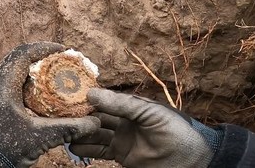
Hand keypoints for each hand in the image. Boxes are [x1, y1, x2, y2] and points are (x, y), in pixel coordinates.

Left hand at [0, 42, 99, 166]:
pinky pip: (11, 92)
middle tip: (63, 68)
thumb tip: (93, 123)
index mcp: (3, 83)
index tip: (64, 51)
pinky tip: (41, 106)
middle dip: (43, 64)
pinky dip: (28, 93)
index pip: (25, 53)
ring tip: (56, 86)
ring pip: (16, 79)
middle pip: (21, 63)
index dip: (46, 48)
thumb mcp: (36, 138)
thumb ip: (65, 129)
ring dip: (35, 79)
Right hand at [70, 88, 222, 167]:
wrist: (194, 161)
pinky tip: (73, 145)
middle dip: (79, 115)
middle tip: (60, 114)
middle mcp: (124, 121)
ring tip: (62, 130)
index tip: (68, 94)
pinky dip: (85, 148)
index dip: (87, 97)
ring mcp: (121, 139)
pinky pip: (99, 150)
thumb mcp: (150, 113)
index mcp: (131, 106)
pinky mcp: (121, 156)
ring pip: (94, 133)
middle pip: (96, 116)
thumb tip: (91, 93)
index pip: (104, 99)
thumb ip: (122, 104)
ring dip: (79, 131)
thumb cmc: (178, 132)